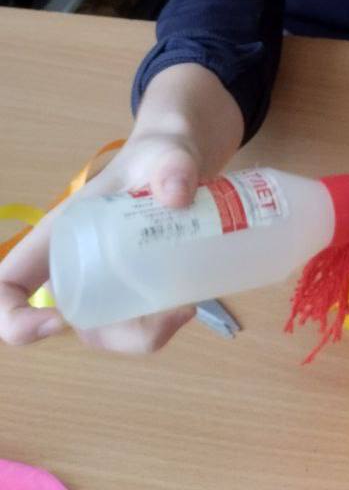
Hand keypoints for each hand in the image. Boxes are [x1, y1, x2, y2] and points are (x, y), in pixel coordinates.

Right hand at [0, 131, 201, 350]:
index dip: (12, 315)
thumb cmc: (160, 153)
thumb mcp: (168, 152)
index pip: (10, 280)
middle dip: (118, 336)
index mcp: (63, 231)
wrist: (189, 159)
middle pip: (72, 322)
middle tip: (173, 313)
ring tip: (187, 306)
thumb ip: (174, 164)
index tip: (56, 322)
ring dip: (143, 336)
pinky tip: (189, 304)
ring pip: (108, 331)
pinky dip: (159, 326)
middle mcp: (77, 263)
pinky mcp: (136, 286)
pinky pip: (135, 323)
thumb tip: (176, 194)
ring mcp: (106, 280)